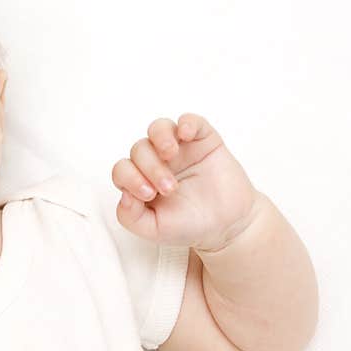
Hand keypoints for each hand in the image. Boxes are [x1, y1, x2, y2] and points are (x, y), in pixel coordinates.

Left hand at [111, 113, 256, 250]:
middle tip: (170, 188)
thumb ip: (130, 217)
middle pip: (139, 149)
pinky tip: (186, 135)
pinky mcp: (202, 140)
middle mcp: (156, 161)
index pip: (122, 169)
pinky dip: (187, 123)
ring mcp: (180, 148)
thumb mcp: (154, 230)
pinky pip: (191, 121)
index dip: (129, 178)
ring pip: (158, 128)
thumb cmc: (188, 226)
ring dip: (160, 138)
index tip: (149, 194)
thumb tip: (123, 194)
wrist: (228, 226)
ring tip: (171, 154)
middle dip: (151, 168)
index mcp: (141, 180)